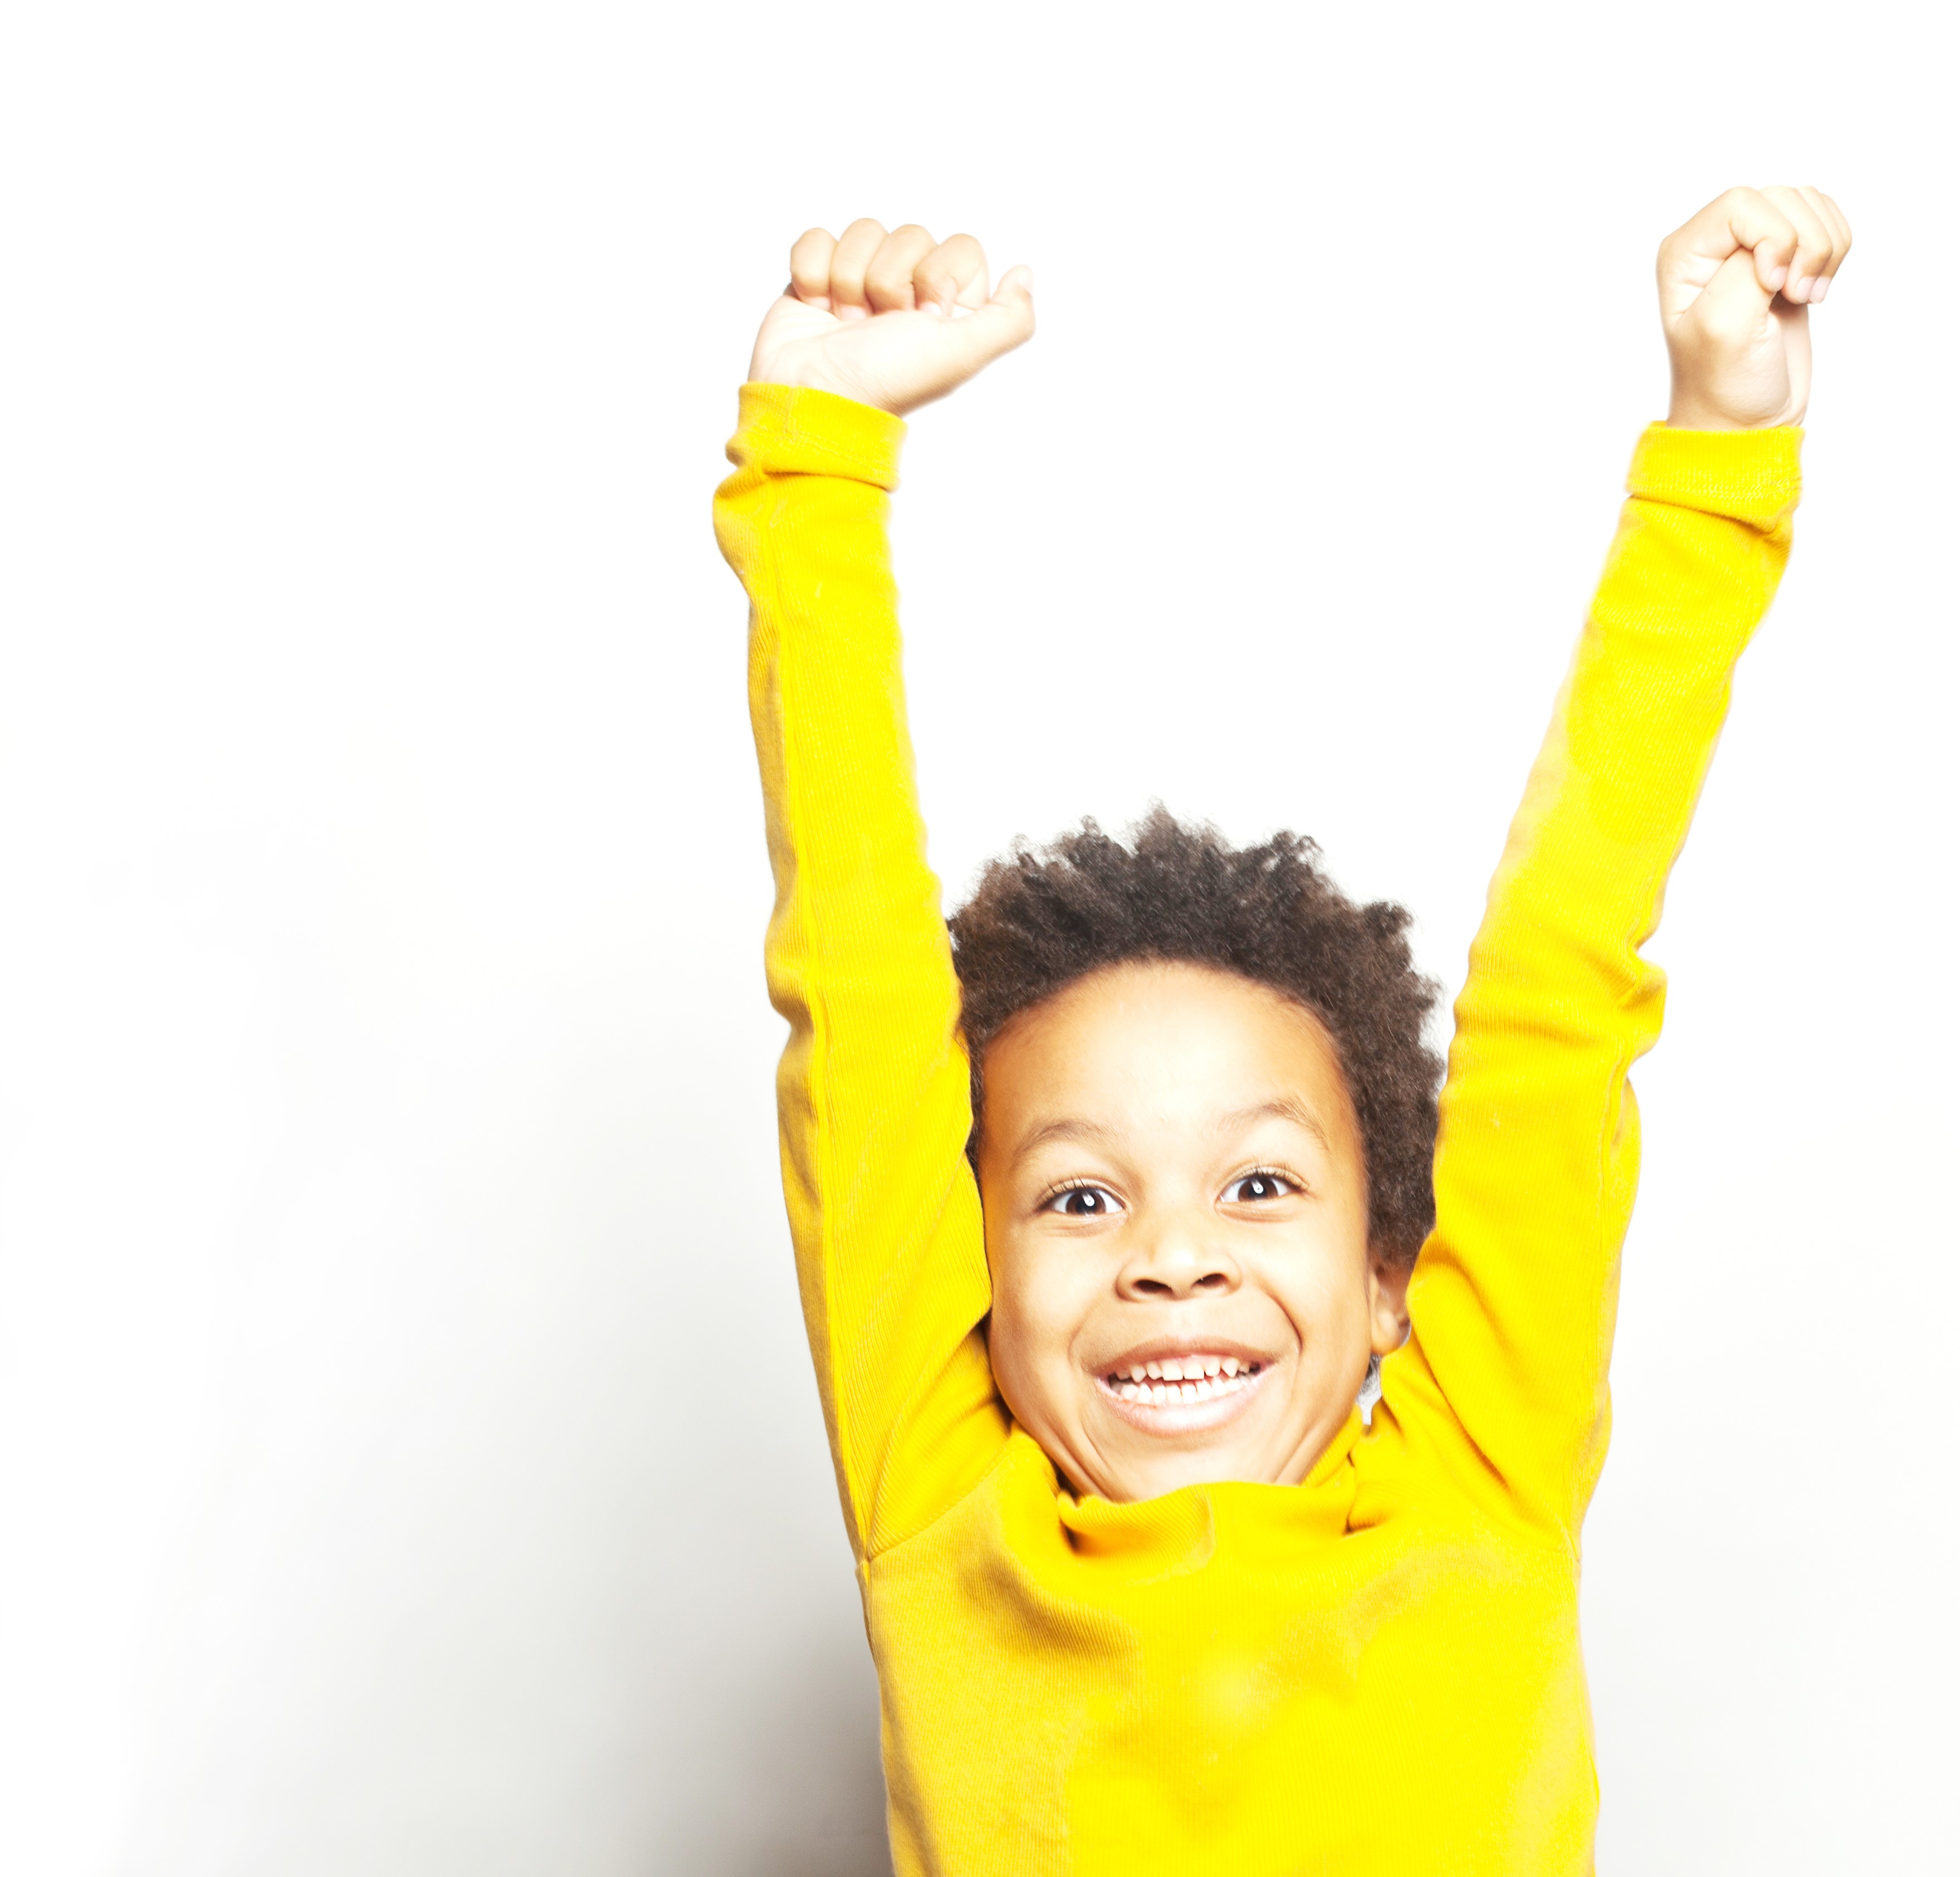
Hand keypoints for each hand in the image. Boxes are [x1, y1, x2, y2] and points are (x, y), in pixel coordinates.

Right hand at [746, 220, 1034, 416]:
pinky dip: (814, 273)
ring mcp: (863, 280)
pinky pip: (819, 238)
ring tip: (846, 323)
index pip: (961, 247)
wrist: (812, 394)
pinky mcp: (819, 274)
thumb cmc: (885, 380)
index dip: (938, 276)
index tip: (924, 317)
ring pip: (866, 231)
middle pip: (912, 234)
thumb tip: (1024, 274)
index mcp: (951, 306)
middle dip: (889, 280)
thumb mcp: (960, 354)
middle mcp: (910, 289)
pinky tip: (818, 307)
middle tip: (879, 325)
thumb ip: (1008, 319)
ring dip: (850, 280)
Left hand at [1659, 186, 1851, 429]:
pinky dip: (1834, 252)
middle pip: (1782, 198)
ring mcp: (1753, 246)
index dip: (1771, 238)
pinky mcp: (1787, 257)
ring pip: (1808, 204)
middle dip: (1804, 245)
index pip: (1741, 203)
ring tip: (1804, 296)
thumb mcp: (1725, 328)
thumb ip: (1747, 269)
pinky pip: (1826, 220)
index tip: (1771, 287)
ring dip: (1823, 250)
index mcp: (1684, 254)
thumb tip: (1777, 244)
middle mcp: (1714, 243)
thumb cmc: (1725, 384)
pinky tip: (1814, 289)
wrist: (1746, 419)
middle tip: (1794, 296)